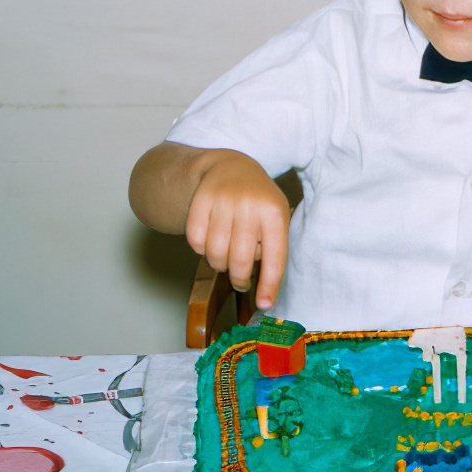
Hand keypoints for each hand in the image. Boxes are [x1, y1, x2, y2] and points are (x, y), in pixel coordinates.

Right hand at [184, 151, 290, 310]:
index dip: (269, 284)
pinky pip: (196, 242)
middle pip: (240, 261)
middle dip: (240, 279)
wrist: (231, 166)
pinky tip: (211, 241)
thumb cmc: (258, 202)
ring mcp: (222, 201)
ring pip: (215, 254)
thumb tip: (266, 296)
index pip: (274, 256)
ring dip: (219, 265)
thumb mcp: (275, 217)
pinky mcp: (199, 200)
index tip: (265, 305)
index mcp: (274, 212)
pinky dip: (201, 250)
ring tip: (226, 259)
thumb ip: (273, 249)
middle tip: (241, 281)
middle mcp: (249, 205)